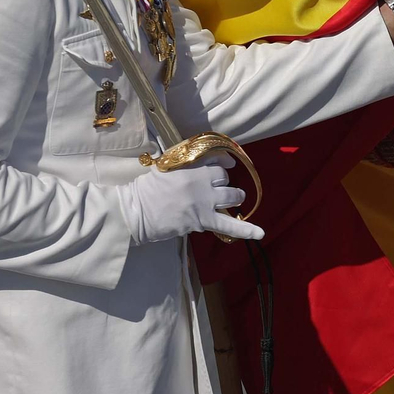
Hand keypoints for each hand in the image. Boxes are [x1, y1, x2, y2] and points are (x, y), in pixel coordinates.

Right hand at [114, 153, 263, 243]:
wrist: (134, 212)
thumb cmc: (144, 190)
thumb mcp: (163, 168)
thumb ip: (183, 164)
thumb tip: (198, 162)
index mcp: (190, 166)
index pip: (217, 160)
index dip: (225, 163)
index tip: (228, 165)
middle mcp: (201, 181)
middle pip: (225, 179)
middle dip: (224, 183)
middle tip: (215, 189)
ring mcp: (204, 201)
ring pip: (232, 196)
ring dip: (234, 197)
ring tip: (233, 199)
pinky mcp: (203, 220)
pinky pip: (230, 226)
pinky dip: (247, 230)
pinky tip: (260, 233)